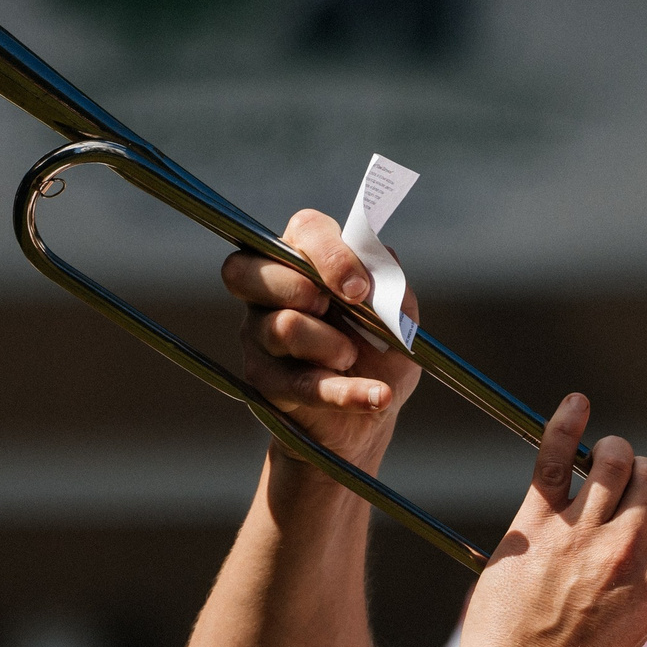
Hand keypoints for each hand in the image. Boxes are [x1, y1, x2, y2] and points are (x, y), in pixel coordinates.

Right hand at [221, 209, 423, 466]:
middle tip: (341, 308)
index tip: (361, 289)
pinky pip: (301, 383)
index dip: (329, 253)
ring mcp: (258, 337)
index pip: (302, 230)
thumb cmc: (379, 351)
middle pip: (247, 269)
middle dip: (302, 286)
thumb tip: (375, 258)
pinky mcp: (265, 383)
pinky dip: (348, 392)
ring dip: (331, 344)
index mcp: (302, 259)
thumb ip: (390, 283)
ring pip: (281, 327)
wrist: (371, 416)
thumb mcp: (399, 315)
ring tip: (350, 357)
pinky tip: (380, 396)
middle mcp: (266, 293)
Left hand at [459, 395, 646, 646]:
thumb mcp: (636, 628)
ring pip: (615, 461)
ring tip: (603, 456)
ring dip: (612, 451)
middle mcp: (627, 551)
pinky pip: (558, 459)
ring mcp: (581, 536)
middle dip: (643, 469)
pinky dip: (566, 425)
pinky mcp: (536, 526)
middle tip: (625, 476)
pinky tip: (575, 405)